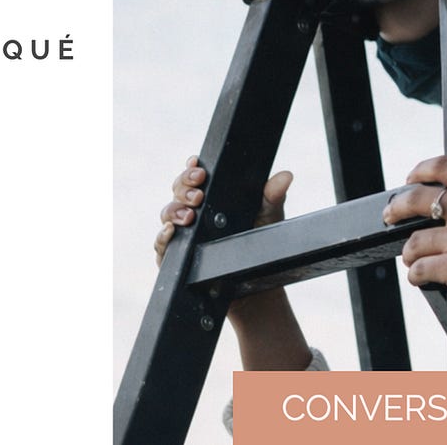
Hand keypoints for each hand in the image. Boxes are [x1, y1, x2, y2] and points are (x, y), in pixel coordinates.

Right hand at [154, 156, 292, 264]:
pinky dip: (163, 236)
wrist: (254, 281)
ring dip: (175, 210)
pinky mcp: (175, 256)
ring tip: (190, 214)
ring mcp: (182, 233)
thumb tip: (286, 176)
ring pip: (168, 213)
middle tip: (199, 192)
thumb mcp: (268, 215)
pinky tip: (171, 231)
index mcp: (212, 195)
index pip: (195, 176)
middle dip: (184, 187)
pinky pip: (161, 244)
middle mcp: (193, 210)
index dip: (192, 168)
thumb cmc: (258, 242)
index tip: (197, 164)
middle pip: (178, 190)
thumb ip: (273, 195)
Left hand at [381, 156, 446, 363]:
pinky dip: (417, 275)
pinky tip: (422, 278)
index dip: (420, 171)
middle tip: (390, 216)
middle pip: (418, 199)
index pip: (445, 166)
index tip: (409, 180)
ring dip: (411, 253)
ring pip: (415, 242)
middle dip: (397, 208)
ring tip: (416, 260)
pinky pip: (420, 269)